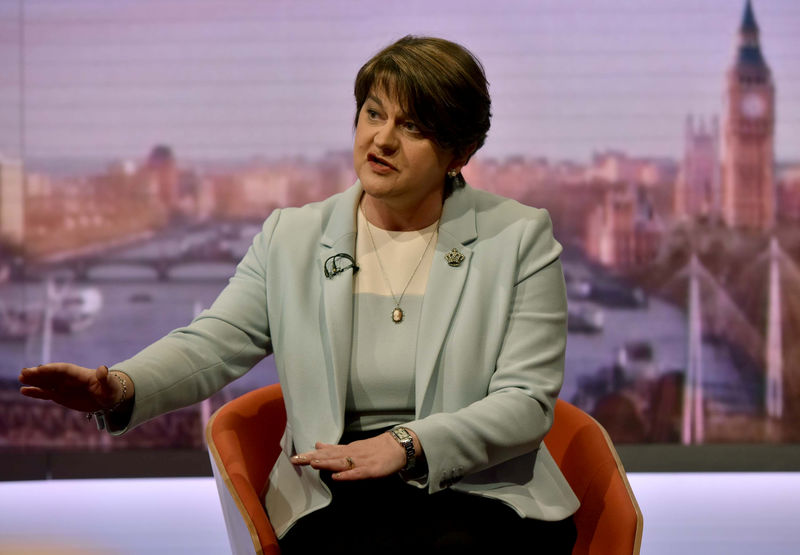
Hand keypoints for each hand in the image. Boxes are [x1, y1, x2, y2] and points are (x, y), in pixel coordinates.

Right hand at [18, 363, 125, 413]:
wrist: (109, 397)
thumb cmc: (111, 390)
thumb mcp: (110, 385)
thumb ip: (104, 377)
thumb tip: (103, 369)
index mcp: (81, 374)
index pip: (64, 370)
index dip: (53, 369)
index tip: (40, 369)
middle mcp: (69, 379)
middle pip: (52, 374)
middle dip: (39, 373)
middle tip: (24, 372)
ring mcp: (64, 387)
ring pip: (46, 382)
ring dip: (34, 380)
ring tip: (21, 378)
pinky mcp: (60, 395)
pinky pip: (46, 393)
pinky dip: (35, 392)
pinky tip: (23, 390)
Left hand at [290, 432, 411, 480]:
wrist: (397, 446)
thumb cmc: (374, 448)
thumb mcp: (352, 447)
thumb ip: (335, 448)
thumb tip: (317, 445)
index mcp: (346, 450)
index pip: (325, 452)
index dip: (310, 455)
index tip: (294, 457)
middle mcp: (351, 454)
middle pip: (329, 456)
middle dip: (312, 458)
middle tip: (296, 460)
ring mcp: (361, 461)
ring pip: (341, 462)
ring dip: (327, 463)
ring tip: (312, 463)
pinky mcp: (371, 469)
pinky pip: (357, 473)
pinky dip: (347, 474)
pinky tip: (337, 476)